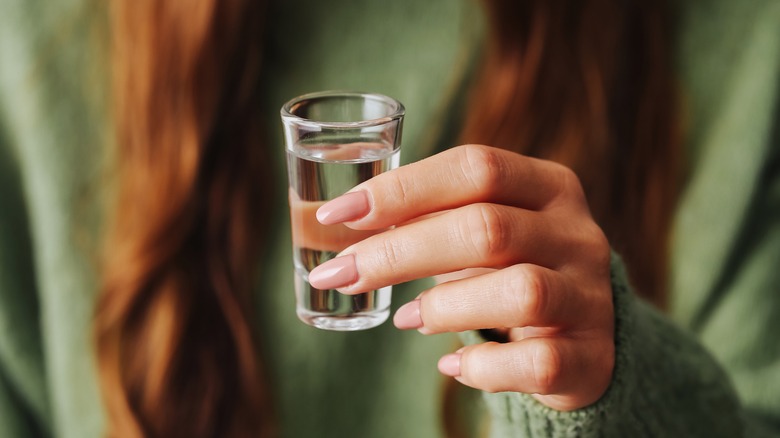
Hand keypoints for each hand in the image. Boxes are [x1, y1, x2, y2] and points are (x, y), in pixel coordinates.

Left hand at [309, 145, 613, 410]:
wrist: (583, 335)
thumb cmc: (510, 269)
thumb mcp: (478, 231)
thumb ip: (419, 221)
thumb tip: (329, 220)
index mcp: (548, 187)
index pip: (476, 168)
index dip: (402, 188)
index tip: (337, 214)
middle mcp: (577, 235)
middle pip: (487, 229)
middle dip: (400, 251)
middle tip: (342, 273)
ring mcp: (590, 297)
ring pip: (520, 292)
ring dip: (444, 307)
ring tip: (406, 319)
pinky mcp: (592, 357)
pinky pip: (537, 363)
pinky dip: (483, 367)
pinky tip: (451, 366)